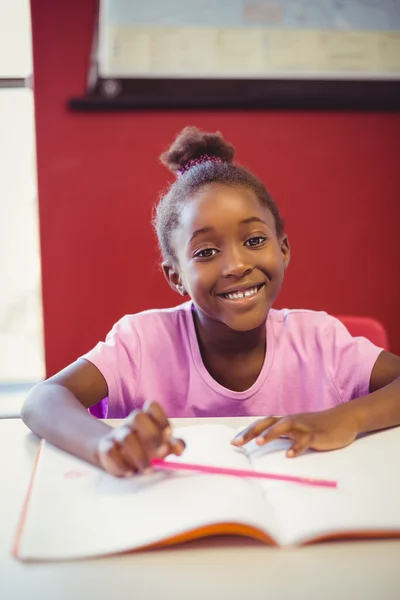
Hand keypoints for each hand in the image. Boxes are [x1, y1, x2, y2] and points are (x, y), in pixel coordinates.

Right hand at [96, 402, 184, 476]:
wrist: (117, 456)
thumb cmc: (146, 448)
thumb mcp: (162, 445)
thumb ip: (174, 445)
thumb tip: (180, 448)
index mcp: (146, 418)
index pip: (151, 406)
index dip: (160, 417)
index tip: (169, 433)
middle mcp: (131, 423)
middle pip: (137, 416)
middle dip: (152, 434)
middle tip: (161, 452)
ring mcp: (117, 433)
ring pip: (126, 435)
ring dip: (139, 455)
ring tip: (149, 470)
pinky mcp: (106, 447)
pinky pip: (110, 451)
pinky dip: (122, 463)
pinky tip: (131, 472)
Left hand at [231, 406, 359, 457]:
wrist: (344, 419)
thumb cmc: (318, 426)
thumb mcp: (298, 430)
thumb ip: (283, 435)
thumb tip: (264, 443)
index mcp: (286, 421)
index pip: (263, 423)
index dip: (248, 431)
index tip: (233, 442)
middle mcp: (292, 421)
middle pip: (268, 422)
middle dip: (252, 432)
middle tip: (238, 443)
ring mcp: (304, 426)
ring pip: (285, 426)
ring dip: (272, 434)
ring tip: (260, 443)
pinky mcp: (317, 434)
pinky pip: (305, 440)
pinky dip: (297, 447)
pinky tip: (289, 455)